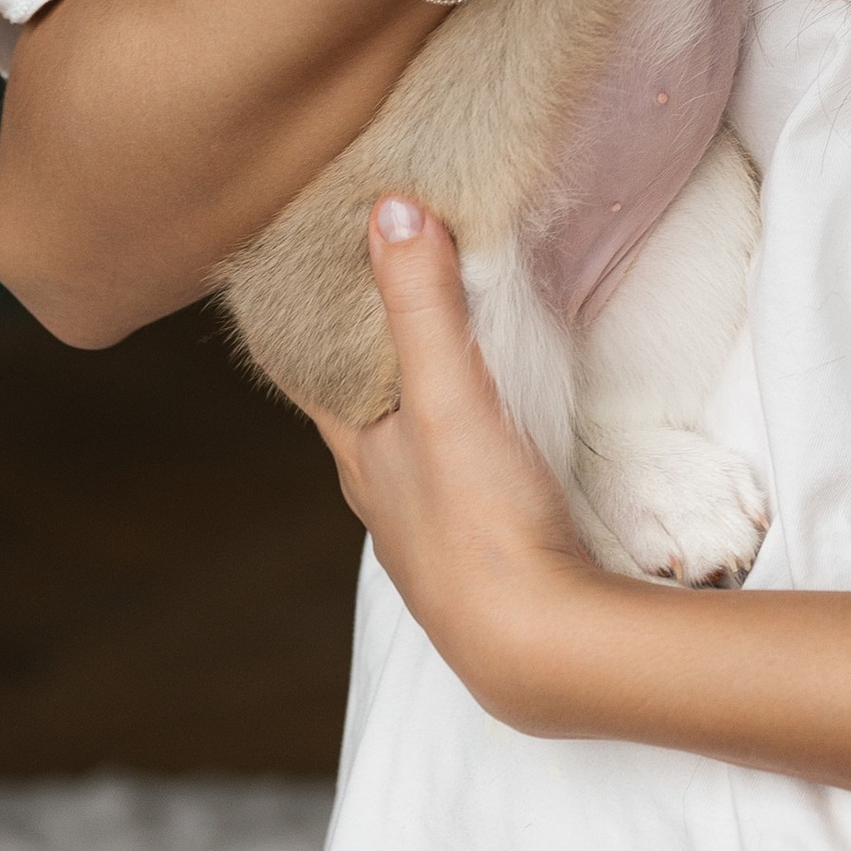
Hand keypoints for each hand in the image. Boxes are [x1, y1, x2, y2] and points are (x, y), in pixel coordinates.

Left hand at [313, 197, 609, 730]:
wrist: (539, 645)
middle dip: (370, 341)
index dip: (311, 314)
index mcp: (358, 452)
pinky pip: (459, 465)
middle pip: (362, 400)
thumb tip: (388, 206)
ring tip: (445, 328)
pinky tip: (496, 415)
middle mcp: (384, 489)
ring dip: (420, 385)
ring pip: (410, 436)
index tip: (319, 253)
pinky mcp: (486, 542)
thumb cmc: (479, 525)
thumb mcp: (447, 399)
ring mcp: (433, 522)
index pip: (313, 369)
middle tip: (390, 269)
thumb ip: (421, 305)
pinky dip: (465, 424)